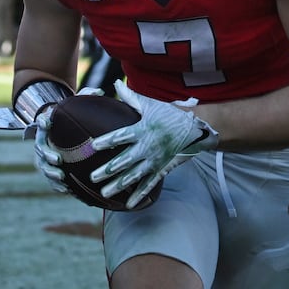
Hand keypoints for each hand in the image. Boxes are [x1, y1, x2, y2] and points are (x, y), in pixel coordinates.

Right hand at [27, 88, 104, 199]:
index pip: (40, 122)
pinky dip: (56, 186)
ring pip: (42, 167)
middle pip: (40, 149)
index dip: (42, 122)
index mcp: (47, 124)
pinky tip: (67, 191)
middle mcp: (43, 140)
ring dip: (50, 174)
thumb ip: (87, 94)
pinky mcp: (50, 168)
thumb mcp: (78, 101)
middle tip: (57, 160)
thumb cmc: (73, 112)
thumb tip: (102, 91)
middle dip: (47, 155)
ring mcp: (45, 156)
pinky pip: (50, 179)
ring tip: (62, 179)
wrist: (63, 125)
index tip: (46, 123)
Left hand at [90, 80, 218, 209]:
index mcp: (142, 129)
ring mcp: (155, 160)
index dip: (106, 141)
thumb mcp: (150, 104)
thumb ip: (130, 97)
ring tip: (104, 193)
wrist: (195, 128)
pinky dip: (139, 195)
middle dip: (108, 170)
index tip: (92, 146)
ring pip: (134, 175)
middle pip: (124, 160)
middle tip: (93, 177)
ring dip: (118, 185)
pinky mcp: (162, 169)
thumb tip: (115, 83)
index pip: (120, 136)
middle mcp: (147, 146)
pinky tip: (129, 205)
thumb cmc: (169, 114)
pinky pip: (149, 184)